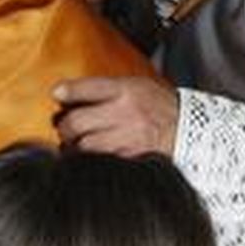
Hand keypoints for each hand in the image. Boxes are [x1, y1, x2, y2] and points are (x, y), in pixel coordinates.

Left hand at [54, 76, 178, 156]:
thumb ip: (110, 88)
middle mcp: (124, 112)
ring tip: (73, 143)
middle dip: (64, 126)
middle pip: (77, 121)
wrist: (188, 129)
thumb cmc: (160, 105)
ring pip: (84, 145)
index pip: (89, 88)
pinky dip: (89, 157)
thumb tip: (75, 92)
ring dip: (73, 145)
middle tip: (64, 127)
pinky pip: (98, 159)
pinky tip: (88, 154)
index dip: (68, 91)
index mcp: (126, 90)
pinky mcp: (128, 156)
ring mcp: (126, 137)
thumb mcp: (138, 85)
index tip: (57, 94)